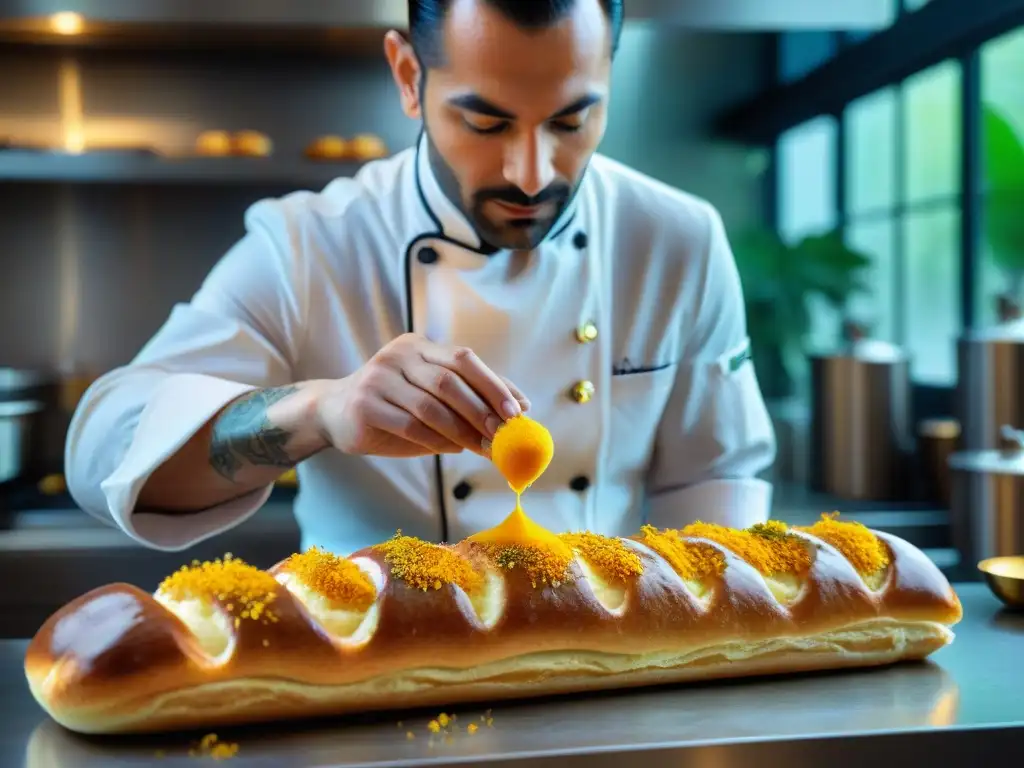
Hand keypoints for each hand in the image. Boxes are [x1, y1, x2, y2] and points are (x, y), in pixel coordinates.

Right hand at [315, 334, 529, 457]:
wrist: (333, 412)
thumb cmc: (394, 406)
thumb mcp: (431, 397)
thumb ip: (469, 398)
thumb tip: (520, 410)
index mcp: (419, 346)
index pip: (464, 359)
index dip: (493, 384)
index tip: (518, 410)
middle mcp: (398, 355)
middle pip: (449, 380)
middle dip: (482, 410)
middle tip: (503, 433)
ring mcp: (378, 378)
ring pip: (431, 406)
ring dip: (462, 431)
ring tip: (483, 448)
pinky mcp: (365, 404)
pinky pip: (410, 425)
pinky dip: (436, 440)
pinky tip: (452, 450)